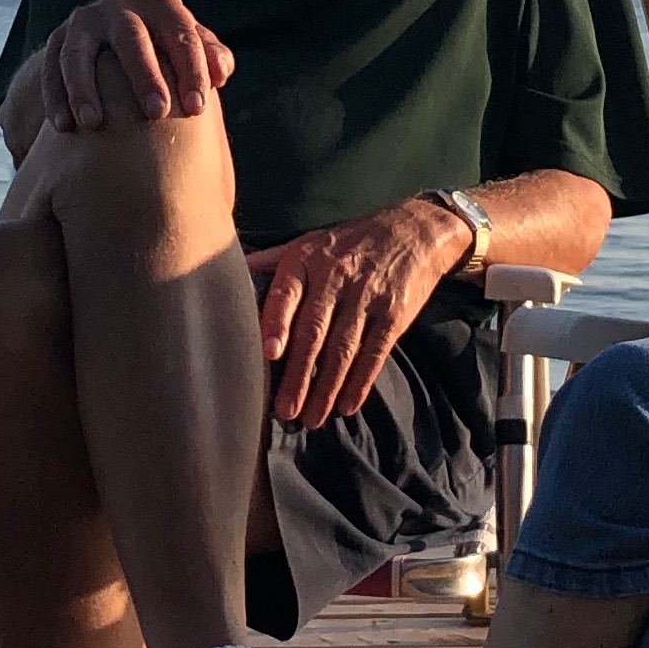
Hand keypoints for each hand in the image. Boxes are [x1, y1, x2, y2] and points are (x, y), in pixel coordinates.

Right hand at [41, 0, 234, 133]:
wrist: (110, 39)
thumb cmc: (164, 49)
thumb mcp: (188, 46)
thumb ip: (211, 56)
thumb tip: (220, 73)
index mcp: (160, 3)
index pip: (181, 34)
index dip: (192, 70)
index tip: (197, 109)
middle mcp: (120, 5)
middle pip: (132, 38)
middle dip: (145, 75)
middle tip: (157, 113)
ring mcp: (85, 21)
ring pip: (79, 53)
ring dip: (84, 88)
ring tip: (93, 124)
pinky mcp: (57, 40)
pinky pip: (52, 68)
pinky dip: (56, 97)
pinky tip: (64, 127)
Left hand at [246, 198, 470, 431]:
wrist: (415, 230)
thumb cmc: (351, 241)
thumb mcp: (312, 240)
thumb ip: (274, 260)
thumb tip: (233, 271)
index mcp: (308, 257)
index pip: (287, 292)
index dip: (277, 323)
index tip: (268, 353)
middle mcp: (336, 275)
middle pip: (314, 331)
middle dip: (299, 374)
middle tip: (286, 410)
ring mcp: (368, 295)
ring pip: (343, 349)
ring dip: (327, 388)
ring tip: (312, 418)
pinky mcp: (395, 312)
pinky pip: (375, 352)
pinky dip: (361, 382)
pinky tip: (347, 405)